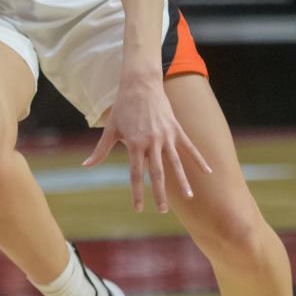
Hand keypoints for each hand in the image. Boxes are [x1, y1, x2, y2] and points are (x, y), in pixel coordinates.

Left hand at [82, 76, 210, 213]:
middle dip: (159, 193)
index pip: (135, 174)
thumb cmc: (122, 108)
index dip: (137, 193)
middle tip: (162, 210)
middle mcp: (151, 142)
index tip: (138, 209)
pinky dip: (199, 160)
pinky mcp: (176, 129)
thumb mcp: (110, 129)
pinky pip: (190, 147)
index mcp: (134, 144)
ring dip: (183, 181)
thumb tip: (86, 166)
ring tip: (190, 197)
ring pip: (176, 163)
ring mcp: (166, 135)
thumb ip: (100, 150)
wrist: (140, 84)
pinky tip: (208, 172)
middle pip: (157, 173)